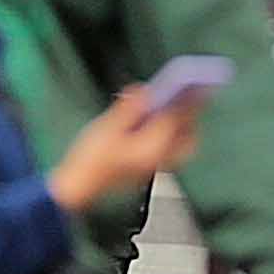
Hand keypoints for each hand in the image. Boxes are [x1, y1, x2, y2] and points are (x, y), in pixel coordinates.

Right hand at [48, 85, 204, 214]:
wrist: (78, 187)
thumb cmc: (90, 159)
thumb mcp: (107, 126)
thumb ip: (129, 108)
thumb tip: (145, 91)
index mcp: (153, 146)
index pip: (177, 119)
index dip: (186, 100)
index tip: (195, 86)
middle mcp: (160, 158)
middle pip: (188, 134)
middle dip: (192, 115)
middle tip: (192, 97)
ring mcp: (156, 166)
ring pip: (183, 145)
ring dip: (186, 128)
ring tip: (181, 111)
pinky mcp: (150, 169)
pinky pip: (173, 152)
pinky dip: (176, 138)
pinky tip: (166, 129)